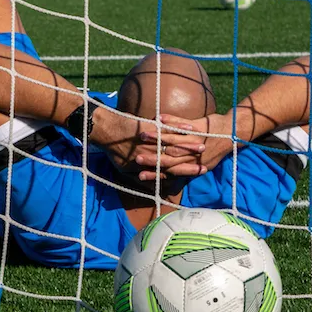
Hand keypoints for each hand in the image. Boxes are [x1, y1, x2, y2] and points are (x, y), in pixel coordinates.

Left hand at [94, 110, 209, 180]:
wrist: (105, 132)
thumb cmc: (113, 152)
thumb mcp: (124, 169)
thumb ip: (138, 178)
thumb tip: (148, 185)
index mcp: (149, 165)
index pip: (172, 171)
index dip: (187, 172)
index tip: (201, 171)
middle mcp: (153, 154)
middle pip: (177, 159)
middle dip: (193, 160)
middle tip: (206, 161)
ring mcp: (152, 140)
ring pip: (175, 144)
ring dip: (190, 145)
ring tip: (203, 145)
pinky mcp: (150, 126)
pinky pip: (167, 128)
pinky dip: (179, 127)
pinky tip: (190, 127)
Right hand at [134, 113, 238, 181]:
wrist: (234, 134)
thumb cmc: (217, 148)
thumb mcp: (204, 161)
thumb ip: (186, 166)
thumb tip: (171, 173)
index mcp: (193, 165)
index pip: (169, 171)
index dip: (154, 173)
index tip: (139, 174)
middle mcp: (193, 155)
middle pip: (168, 158)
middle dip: (151, 158)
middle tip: (135, 158)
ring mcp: (195, 140)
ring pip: (172, 140)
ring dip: (155, 137)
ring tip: (140, 135)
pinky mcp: (198, 128)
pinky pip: (181, 123)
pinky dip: (170, 120)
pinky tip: (157, 117)